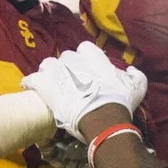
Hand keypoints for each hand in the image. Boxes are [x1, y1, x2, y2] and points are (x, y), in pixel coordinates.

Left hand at [22, 42, 147, 140]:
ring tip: (52, 84)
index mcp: (93, 56)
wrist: (103, 118)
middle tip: (71, 82)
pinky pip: (32, 79)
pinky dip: (31, 82)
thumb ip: (135, 75)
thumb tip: (129, 69)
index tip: (88, 71)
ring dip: (49, 73)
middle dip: (67, 67)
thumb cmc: (120, 102)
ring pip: (47, 65)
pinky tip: (31, 87)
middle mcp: (73, 59)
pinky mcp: (44, 85)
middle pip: (66, 57)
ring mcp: (56, 71)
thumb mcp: (137, 86)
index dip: (85, 60)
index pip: (85, 49)